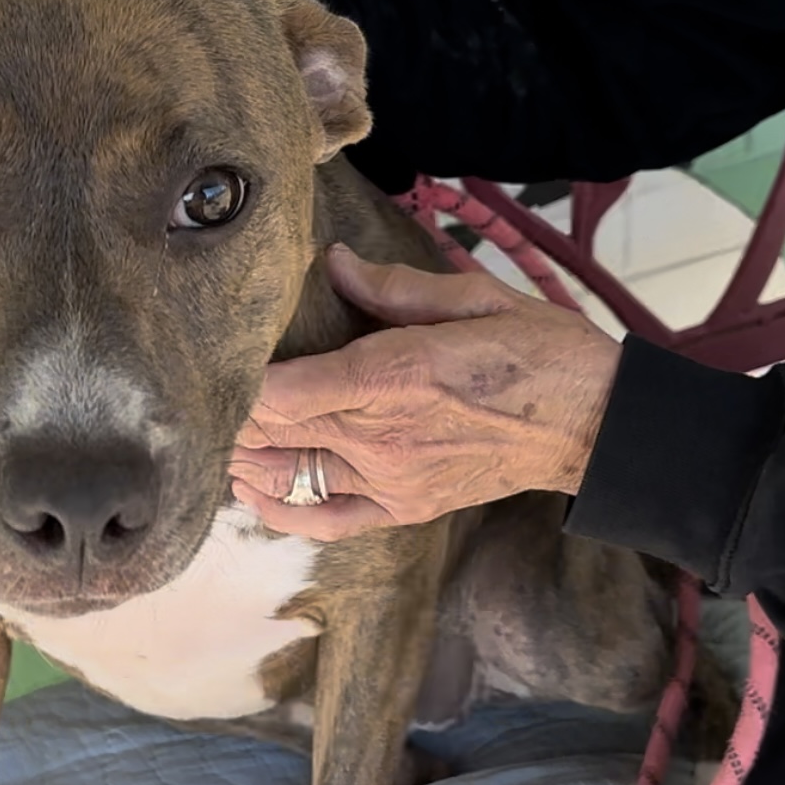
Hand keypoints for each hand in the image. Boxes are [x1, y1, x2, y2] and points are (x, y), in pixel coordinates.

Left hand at [230, 245, 621, 540]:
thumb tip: (330, 263)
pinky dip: (282, 511)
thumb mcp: (471, 297)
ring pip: (287, 474)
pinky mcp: (403, 508)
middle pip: (271, 431)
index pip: (279, 389)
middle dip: (226, 416)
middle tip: (193, 398)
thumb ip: (392, 286)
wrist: (591, 424)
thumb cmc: (538, 353)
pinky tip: (251, 492)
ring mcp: (389, 480)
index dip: (232, 380)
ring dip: (242, 458)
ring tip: (209, 437)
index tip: (207, 360)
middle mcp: (379, 437)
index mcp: (389, 376)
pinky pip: (327, 521)